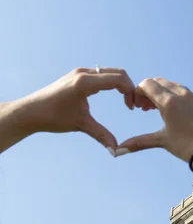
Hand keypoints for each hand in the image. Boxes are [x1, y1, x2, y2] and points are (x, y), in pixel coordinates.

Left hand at [20, 67, 136, 150]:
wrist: (30, 112)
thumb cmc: (52, 117)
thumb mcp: (81, 125)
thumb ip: (101, 135)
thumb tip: (116, 151)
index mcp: (85, 82)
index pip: (118, 79)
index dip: (130, 91)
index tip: (132, 107)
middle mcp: (84, 73)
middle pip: (117, 72)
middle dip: (129, 87)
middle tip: (132, 104)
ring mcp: (80, 72)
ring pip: (110, 72)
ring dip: (121, 84)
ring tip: (125, 100)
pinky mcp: (78, 75)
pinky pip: (101, 74)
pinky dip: (112, 82)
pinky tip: (113, 95)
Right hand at [117, 78, 192, 161]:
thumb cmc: (186, 146)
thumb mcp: (161, 141)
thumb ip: (139, 142)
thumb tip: (118, 151)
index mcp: (169, 101)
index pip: (147, 84)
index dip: (137, 92)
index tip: (136, 107)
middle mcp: (181, 93)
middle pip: (158, 82)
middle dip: (147, 92)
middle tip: (143, 109)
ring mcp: (192, 95)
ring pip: (170, 85)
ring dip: (159, 93)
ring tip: (155, 110)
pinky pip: (181, 90)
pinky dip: (171, 95)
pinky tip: (170, 111)